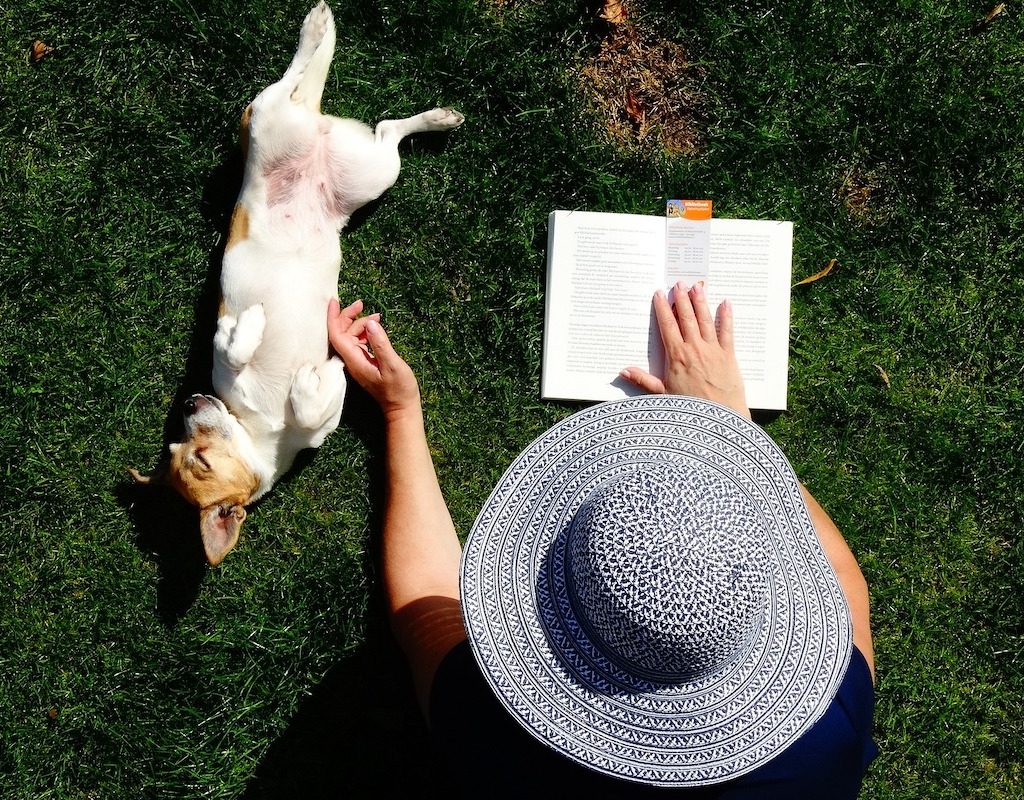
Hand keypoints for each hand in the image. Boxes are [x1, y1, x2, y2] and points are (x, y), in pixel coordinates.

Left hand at [327, 299, 420, 420]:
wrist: (401, 408)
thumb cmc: (399, 389)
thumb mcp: (392, 365)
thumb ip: (381, 344)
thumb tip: (370, 322)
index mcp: (355, 360)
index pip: (336, 335)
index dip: (333, 317)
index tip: (334, 301)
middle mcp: (352, 360)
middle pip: (341, 333)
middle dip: (348, 316)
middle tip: (361, 303)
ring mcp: (357, 362)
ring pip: (350, 337)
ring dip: (360, 323)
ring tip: (377, 316)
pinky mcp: (364, 363)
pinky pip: (358, 343)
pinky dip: (364, 332)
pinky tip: (375, 328)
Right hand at [620, 281, 750, 418]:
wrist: (718, 418)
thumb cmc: (689, 409)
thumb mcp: (662, 395)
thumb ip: (643, 380)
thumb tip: (623, 371)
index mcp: (676, 356)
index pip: (667, 326)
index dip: (662, 308)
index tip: (659, 294)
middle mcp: (694, 348)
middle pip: (686, 318)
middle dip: (681, 299)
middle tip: (678, 283)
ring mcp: (712, 350)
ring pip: (705, 320)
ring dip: (700, 302)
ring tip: (697, 287)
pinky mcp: (729, 355)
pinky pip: (727, 331)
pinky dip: (726, 316)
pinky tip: (725, 303)